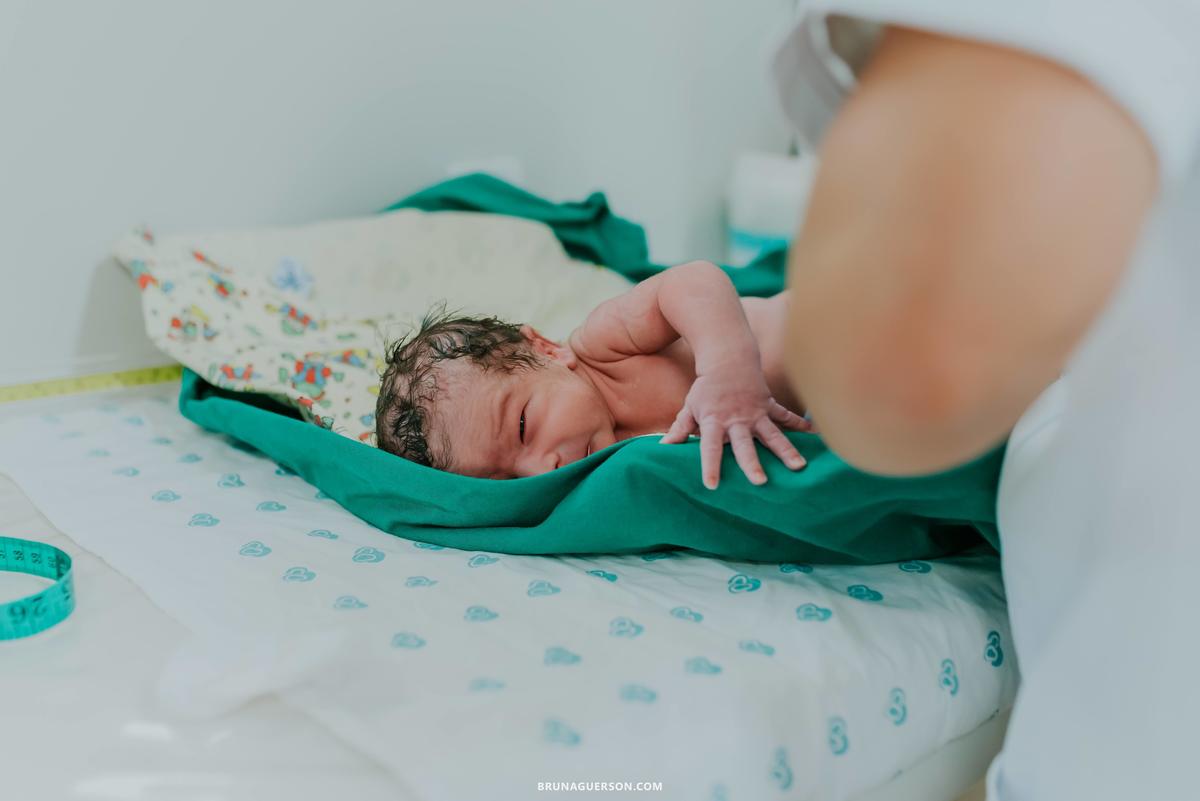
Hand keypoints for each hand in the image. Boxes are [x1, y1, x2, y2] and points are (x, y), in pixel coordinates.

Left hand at [660, 364, 811, 488]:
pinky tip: (816, 435)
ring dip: (785, 450)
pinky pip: (785, 417)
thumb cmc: (706, 389)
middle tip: (760, 482)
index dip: (711, 465)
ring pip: (772, 434)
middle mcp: (737, 419)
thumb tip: (662, 448)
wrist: (728, 359)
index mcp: (714, 421)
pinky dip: (800, 425)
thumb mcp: (690, 407)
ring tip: (799, 467)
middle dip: (752, 463)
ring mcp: (756, 412)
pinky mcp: (769, 405)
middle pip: (744, 444)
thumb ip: (679, 429)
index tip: (712, 484)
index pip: (710, 446)